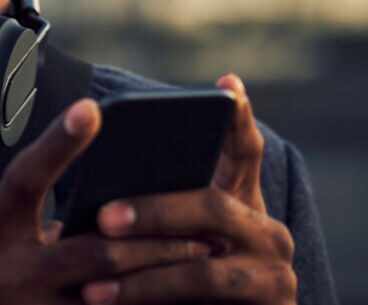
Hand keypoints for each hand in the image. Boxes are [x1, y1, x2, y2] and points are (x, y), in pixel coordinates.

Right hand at [0, 99, 211, 304]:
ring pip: (108, 295)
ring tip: (198, 264)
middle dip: (153, 239)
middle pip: (93, 250)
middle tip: (201, 228)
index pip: (26, 178)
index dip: (58, 143)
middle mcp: (7, 272)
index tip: (92, 108)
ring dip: (156, 280)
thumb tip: (97, 214)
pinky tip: (170, 299)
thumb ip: (35, 225)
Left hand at [80, 75, 296, 304]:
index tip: (225, 83)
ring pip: (202, 266)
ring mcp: (275, 273)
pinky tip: (109, 300)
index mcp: (240, 203)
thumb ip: (152, 208)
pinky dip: (150, 299)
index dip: (237, 119)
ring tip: (92, 282)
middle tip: (103, 218)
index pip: (243, 150)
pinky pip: (202, 298)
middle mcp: (267, 231)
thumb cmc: (176, 285)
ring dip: (140, 273)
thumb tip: (95, 186)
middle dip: (152, 212)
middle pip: (210, 205)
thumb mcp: (165, 242)